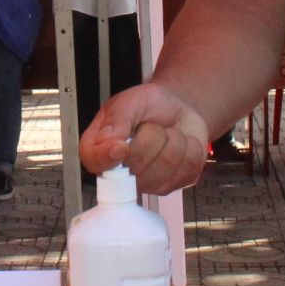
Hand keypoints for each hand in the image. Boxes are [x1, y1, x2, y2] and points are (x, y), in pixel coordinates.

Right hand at [80, 82, 210, 195]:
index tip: (122, 146)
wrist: (178, 111)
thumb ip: (118, 117)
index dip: (107, 158)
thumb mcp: (133, 99)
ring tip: (167, 133)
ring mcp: (147, 184)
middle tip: (151, 126)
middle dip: (152, 135)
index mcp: (100, 147)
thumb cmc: (151, 106)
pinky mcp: (173, 186)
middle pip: (135, 166)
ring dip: (174, 140)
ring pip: (166, 166)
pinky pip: (188, 168)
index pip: (94, 162)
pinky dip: (190, 147)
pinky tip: (181, 143)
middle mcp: (120, 173)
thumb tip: (108, 140)